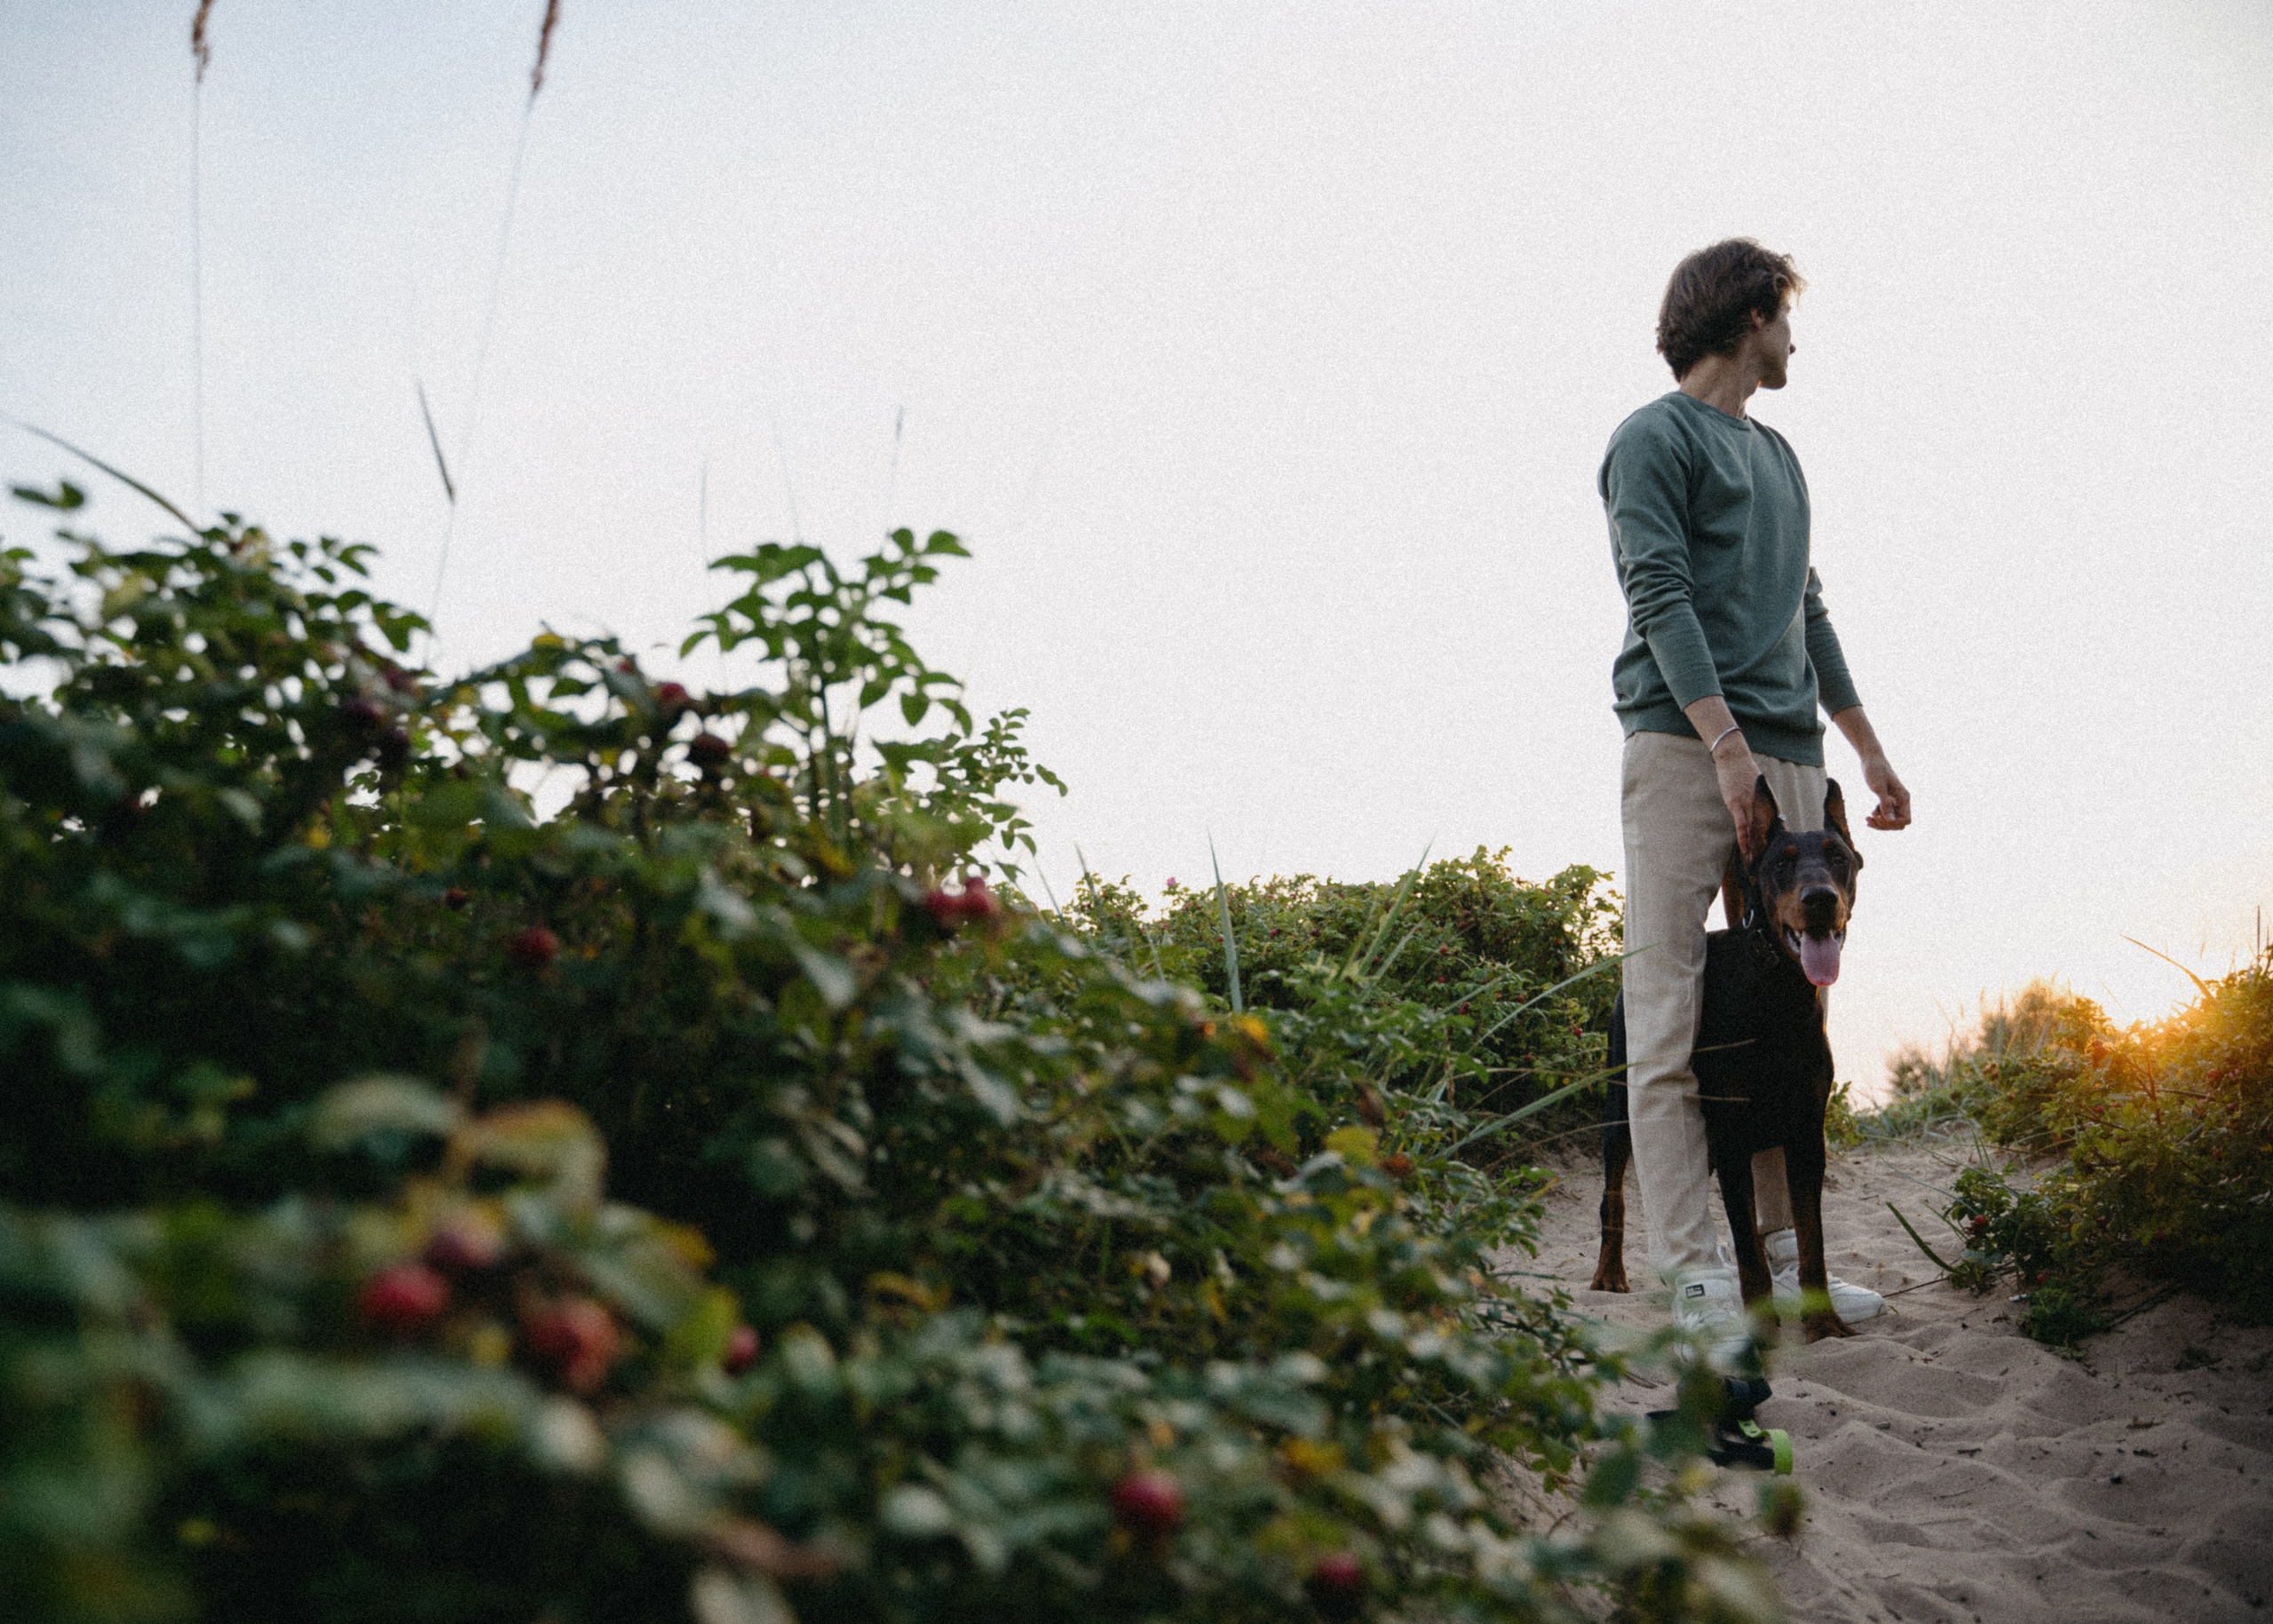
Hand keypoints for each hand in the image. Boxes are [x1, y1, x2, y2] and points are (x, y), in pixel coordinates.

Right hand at [1712, 736, 1764, 858]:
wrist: (1734, 758)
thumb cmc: (1745, 772)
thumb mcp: (1759, 789)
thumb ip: (1763, 803)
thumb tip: (1764, 816)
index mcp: (1771, 804)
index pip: (1775, 828)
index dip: (1775, 844)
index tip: (1776, 859)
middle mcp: (1763, 806)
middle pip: (1766, 833)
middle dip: (1766, 851)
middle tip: (1766, 867)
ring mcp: (1749, 805)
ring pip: (1754, 832)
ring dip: (1755, 850)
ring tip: (1755, 864)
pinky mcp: (1736, 804)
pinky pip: (1741, 825)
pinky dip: (1743, 839)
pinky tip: (1745, 850)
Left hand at [1859, 752, 1910, 830]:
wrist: (1871, 759)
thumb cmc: (1875, 770)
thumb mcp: (1878, 788)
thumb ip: (1885, 804)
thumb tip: (1891, 820)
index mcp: (1903, 798)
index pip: (1906, 820)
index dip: (1893, 823)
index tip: (1880, 817)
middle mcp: (1901, 801)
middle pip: (1898, 823)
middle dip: (1885, 825)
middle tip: (1870, 818)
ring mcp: (1894, 802)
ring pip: (1891, 821)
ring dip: (1880, 823)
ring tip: (1867, 819)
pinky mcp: (1887, 801)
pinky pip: (1885, 816)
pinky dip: (1877, 818)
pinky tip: (1868, 817)